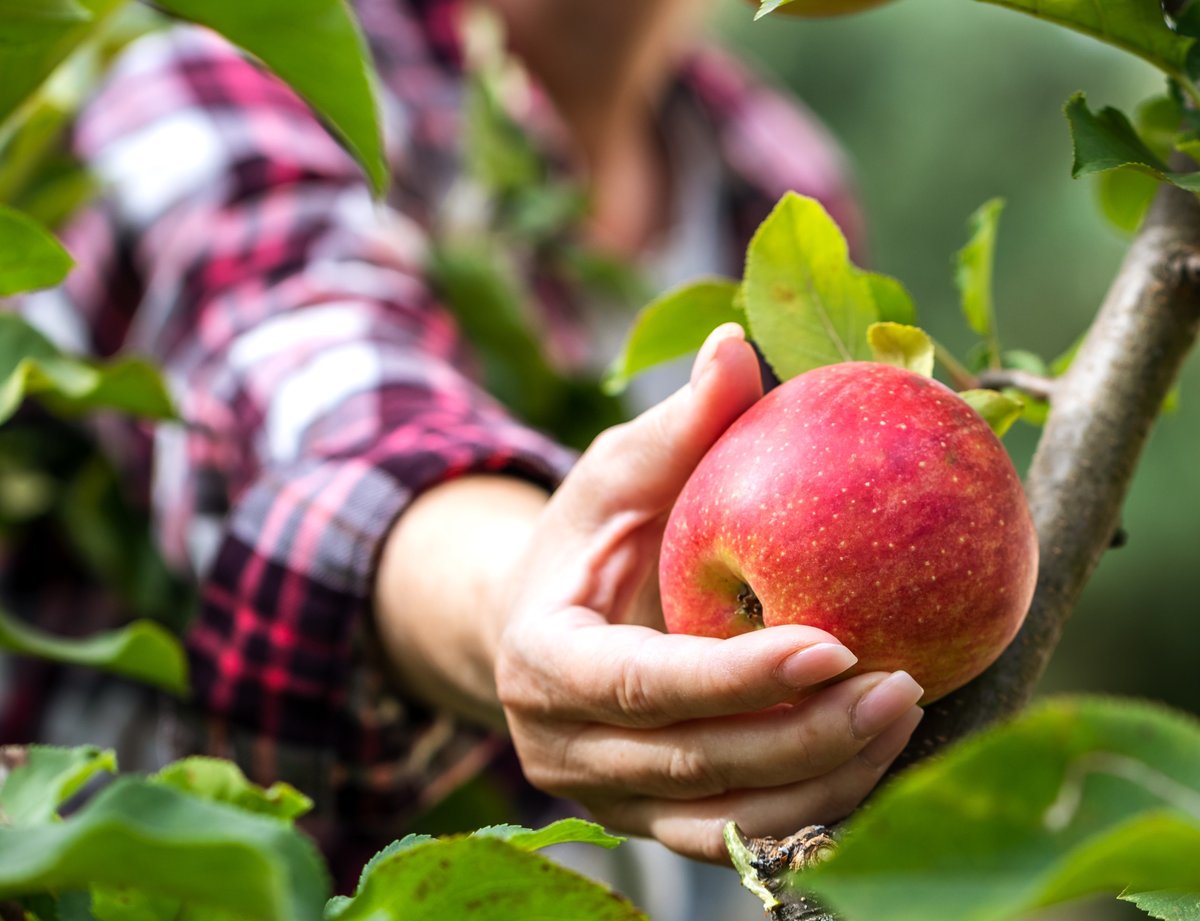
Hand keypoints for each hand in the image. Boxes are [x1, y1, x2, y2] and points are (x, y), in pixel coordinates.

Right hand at [495, 324, 924, 861]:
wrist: (536, 631)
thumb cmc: (584, 539)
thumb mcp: (615, 476)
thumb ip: (676, 427)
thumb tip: (739, 345)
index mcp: (543, 664)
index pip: (641, 685)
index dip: (735, 676)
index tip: (834, 642)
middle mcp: (566, 750)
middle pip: (696, 764)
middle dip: (805, 736)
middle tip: (904, 686)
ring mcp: (610, 800)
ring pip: (726, 821)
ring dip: (825, 782)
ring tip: (907, 719)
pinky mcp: (654, 823)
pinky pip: (740, 836)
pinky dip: (813, 809)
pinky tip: (879, 762)